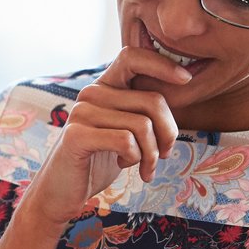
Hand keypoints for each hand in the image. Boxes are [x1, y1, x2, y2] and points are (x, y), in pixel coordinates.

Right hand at [17, 49, 192, 227]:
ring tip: (144, 167)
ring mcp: (82, 112)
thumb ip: (143, 110)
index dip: (162, 64)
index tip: (186, 79)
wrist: (62, 192)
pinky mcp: (77, 136)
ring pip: (143, 125)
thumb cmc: (99, 161)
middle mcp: (91, 93)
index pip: (133, 57)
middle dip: (168, 133)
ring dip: (151, 154)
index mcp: (104, 87)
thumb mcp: (125, 130)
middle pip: (152, 100)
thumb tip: (184, 86)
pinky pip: (126, 141)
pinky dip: (134, 159)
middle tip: (164, 155)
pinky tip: (124, 166)